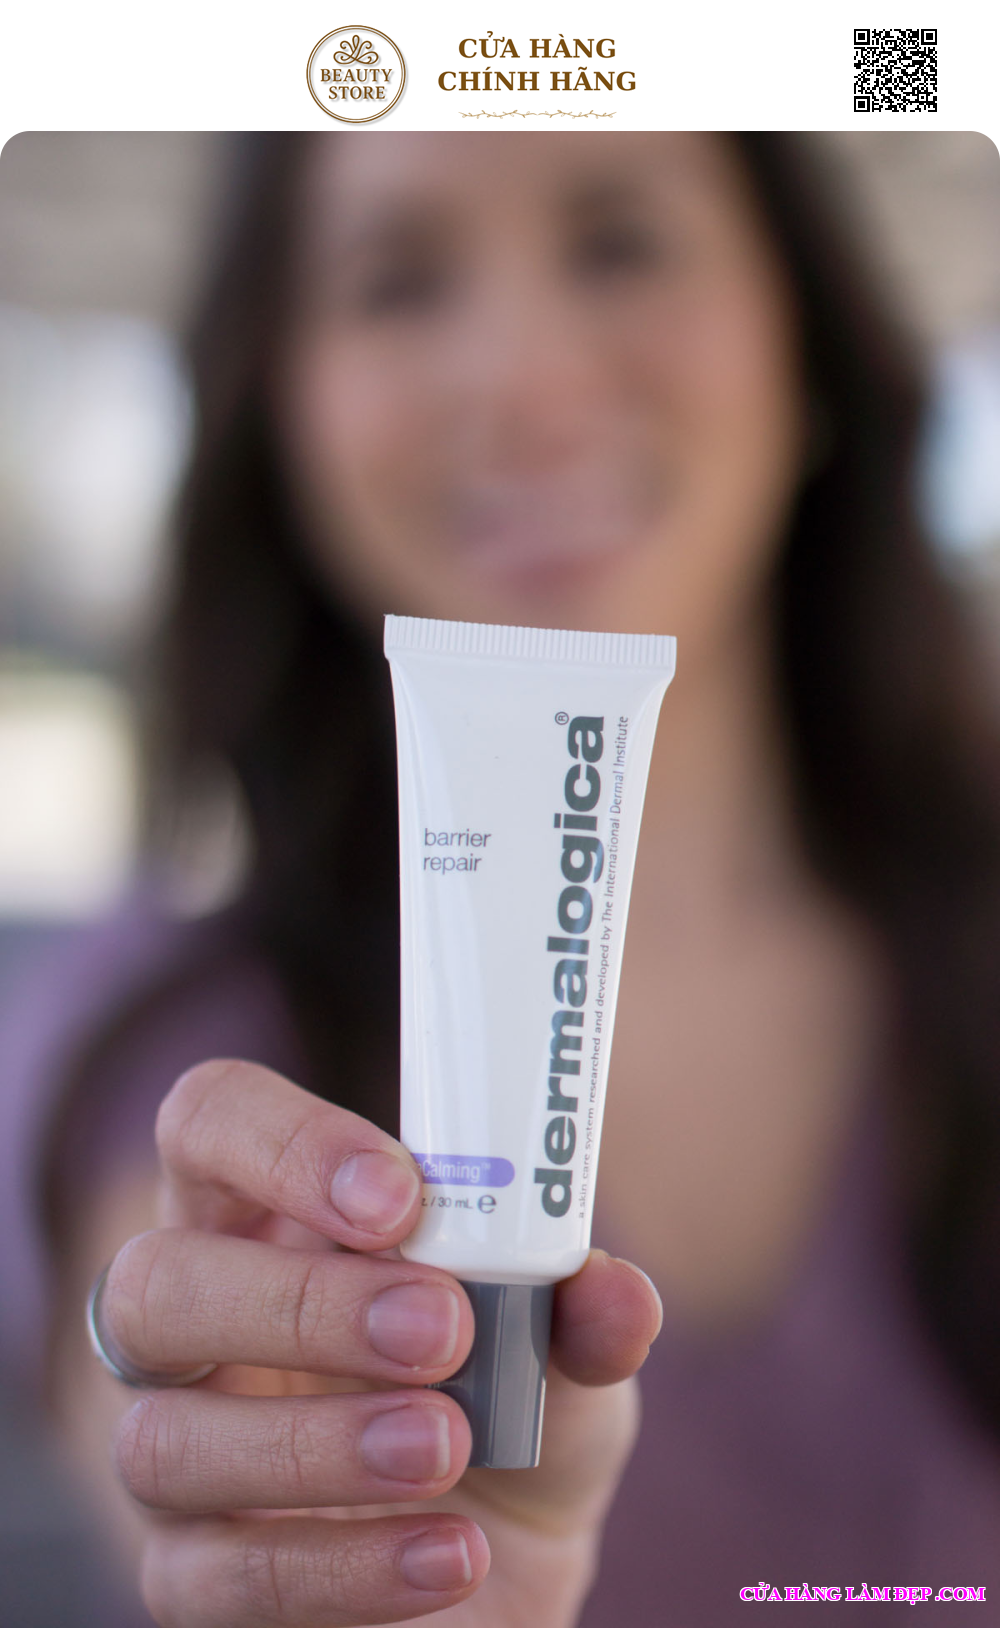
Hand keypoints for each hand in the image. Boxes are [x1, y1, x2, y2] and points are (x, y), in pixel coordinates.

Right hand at [98, 1060, 661, 1624]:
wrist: (505, 1572)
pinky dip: (342, 1567)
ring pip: (165, 1439)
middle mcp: (193, 1325)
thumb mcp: (561, 1351)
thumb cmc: (506, 1409)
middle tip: (441, 1328)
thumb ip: (578, 1310)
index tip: (401, 1195)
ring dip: (318, 1445)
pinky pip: (213, 1579)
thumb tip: (616, 1293)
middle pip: (153, 1282)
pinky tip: (450, 1555)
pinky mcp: (187, 1580)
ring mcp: (173, 1456)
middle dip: (301, 1303)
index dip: (283, 1143)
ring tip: (451, 1447)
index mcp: (265, 1215)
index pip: (210, 1123)